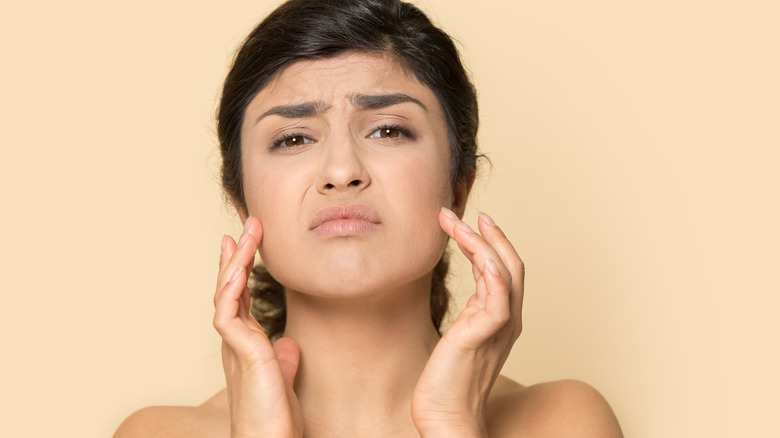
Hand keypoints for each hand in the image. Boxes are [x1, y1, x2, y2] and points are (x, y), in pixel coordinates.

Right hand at [213, 217, 302, 437]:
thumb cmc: (275, 422)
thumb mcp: (282, 383)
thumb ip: (282, 360)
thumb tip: (287, 343)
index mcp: (246, 347)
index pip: (240, 301)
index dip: (241, 272)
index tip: (246, 244)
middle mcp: (235, 344)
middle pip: (230, 290)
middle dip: (236, 257)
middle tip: (245, 226)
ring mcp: (234, 348)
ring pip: (226, 295)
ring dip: (236, 263)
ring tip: (246, 233)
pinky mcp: (241, 355)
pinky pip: (227, 315)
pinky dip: (230, 289)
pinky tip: (238, 269)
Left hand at [412, 209, 523, 437]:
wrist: (446, 418)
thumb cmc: (447, 383)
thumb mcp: (461, 339)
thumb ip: (470, 318)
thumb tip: (468, 301)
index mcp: (503, 320)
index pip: (505, 271)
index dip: (490, 243)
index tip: (469, 222)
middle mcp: (508, 321)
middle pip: (511, 264)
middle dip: (489, 234)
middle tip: (461, 213)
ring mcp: (499, 328)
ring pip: (503, 272)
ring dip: (480, 242)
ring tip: (453, 222)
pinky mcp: (484, 335)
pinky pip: (498, 298)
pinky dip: (492, 272)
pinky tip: (477, 253)